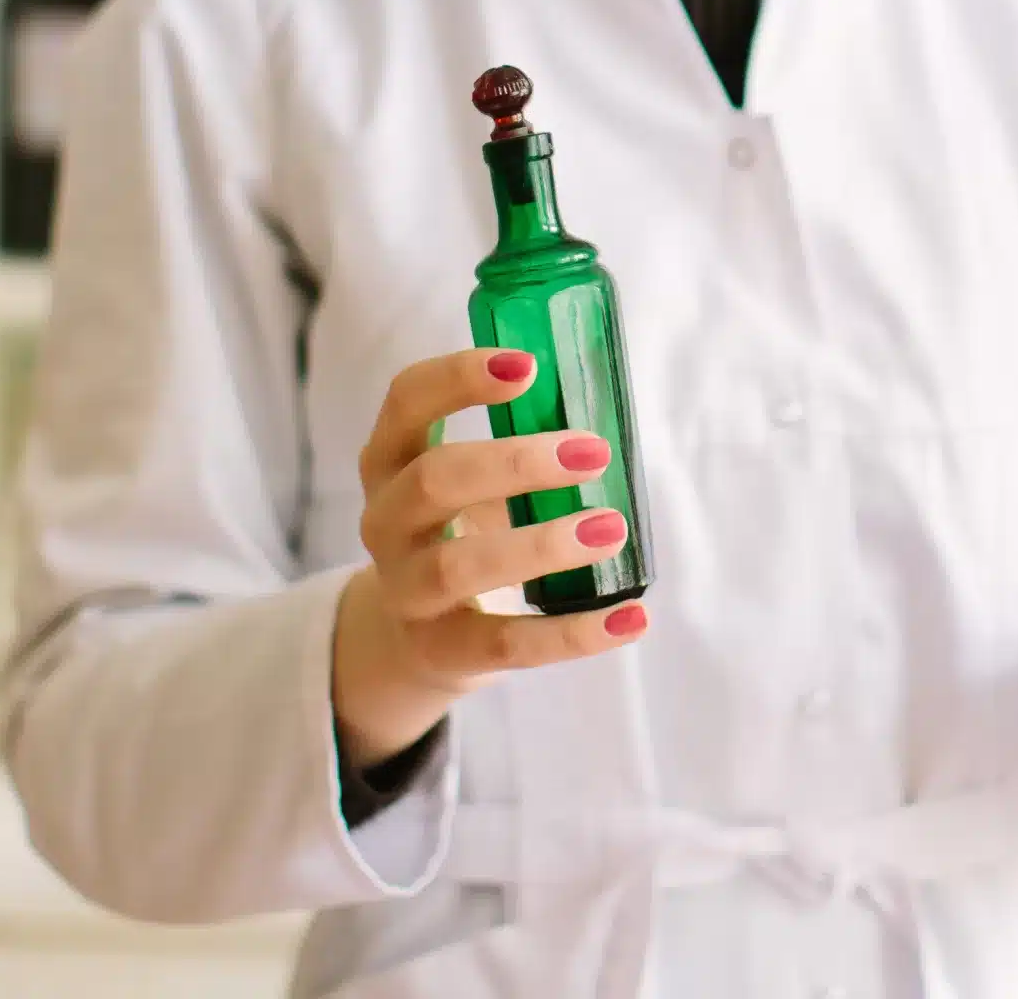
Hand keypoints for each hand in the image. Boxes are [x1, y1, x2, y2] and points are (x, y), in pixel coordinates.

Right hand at [331, 346, 647, 769]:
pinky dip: (575, 634)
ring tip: (611, 528)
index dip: (458, 378)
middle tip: (593, 452)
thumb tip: (612, 415)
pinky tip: (632, 617)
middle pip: (434, 481)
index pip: (406, 402)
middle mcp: (385, 522)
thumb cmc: (464, 531)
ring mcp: (407, 592)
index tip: (529, 366)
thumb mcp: (474, 482)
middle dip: (515, 462)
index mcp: (391, 461)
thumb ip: (522, 446)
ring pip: (458, 566)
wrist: (419, 637)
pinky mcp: (443, 651)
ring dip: (540, 544)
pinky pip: (508, 644)